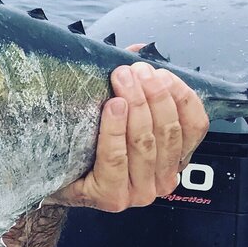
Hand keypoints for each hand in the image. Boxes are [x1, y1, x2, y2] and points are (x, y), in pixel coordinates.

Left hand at [49, 49, 209, 210]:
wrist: (52, 177)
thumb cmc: (88, 143)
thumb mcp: (118, 114)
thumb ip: (135, 85)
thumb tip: (137, 49)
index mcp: (174, 159)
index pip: (195, 126)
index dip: (181, 96)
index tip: (160, 73)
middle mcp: (162, 180)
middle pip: (168, 130)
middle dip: (152, 94)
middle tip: (133, 70)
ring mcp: (139, 193)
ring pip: (144, 142)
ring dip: (135, 104)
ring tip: (121, 79)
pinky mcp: (112, 197)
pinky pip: (116, 158)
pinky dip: (115, 129)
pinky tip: (112, 107)